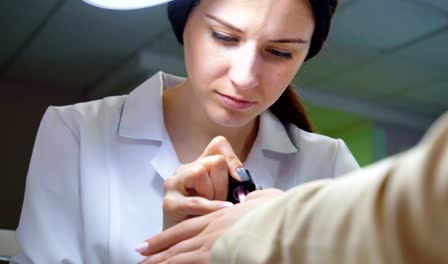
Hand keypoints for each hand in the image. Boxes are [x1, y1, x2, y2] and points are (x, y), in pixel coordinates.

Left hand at [138, 189, 284, 263]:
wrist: (280, 221)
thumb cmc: (275, 211)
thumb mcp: (263, 200)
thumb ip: (251, 200)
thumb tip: (250, 199)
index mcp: (219, 216)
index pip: (186, 226)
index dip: (164, 236)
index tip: (147, 243)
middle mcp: (210, 230)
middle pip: (176, 242)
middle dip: (155, 250)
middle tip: (138, 256)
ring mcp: (210, 245)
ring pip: (177, 255)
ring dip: (159, 261)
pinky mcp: (213, 256)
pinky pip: (186, 263)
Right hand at [163, 136, 247, 228]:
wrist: (186, 243)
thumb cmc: (210, 217)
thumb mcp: (226, 194)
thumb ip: (234, 181)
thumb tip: (243, 177)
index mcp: (199, 164)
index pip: (218, 144)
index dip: (232, 158)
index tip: (240, 177)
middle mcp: (184, 169)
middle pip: (215, 161)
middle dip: (225, 183)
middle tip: (222, 201)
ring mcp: (174, 183)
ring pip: (201, 171)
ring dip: (214, 193)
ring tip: (212, 208)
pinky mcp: (169, 202)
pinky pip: (195, 200)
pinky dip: (211, 206)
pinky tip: (222, 209)